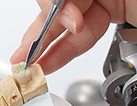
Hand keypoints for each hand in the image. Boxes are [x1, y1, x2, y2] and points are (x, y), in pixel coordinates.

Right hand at [10, 0, 136, 74]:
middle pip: (58, 9)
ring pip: (68, 26)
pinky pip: (83, 35)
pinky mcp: (112, 16)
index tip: (71, 23)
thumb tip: (67, 13)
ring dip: (49, 49)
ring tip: (33, 66)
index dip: (57, 9)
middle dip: (40, 35)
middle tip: (24, 57)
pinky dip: (66, 50)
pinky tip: (53, 60)